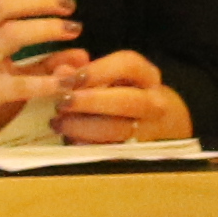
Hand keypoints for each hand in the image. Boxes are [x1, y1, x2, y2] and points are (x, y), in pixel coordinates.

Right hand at [0, 0, 89, 140]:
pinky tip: (67, 84)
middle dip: (42, 3)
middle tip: (71, 12)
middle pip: (6, 6)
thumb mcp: (14, 78)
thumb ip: (45, 65)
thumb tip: (82, 54)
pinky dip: (48, 81)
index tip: (65, 3)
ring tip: (74, 34)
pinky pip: (20, 82)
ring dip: (47, 30)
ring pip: (12, 34)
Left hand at [45, 50, 191, 143]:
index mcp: (148, 77)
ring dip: (82, 127)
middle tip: (62, 103)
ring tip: (58, 123)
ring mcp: (147, 130)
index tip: (73, 78)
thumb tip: (61, 72)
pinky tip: (69, 138)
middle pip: (125, 101)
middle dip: (89, 102)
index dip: (98, 70)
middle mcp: (154, 103)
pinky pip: (109, 149)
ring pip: (117, 130)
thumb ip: (84, 73)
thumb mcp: (111, 76)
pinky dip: (86, 144)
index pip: (129, 65)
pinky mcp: (134, 151)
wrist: (158, 124)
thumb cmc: (126, 94)